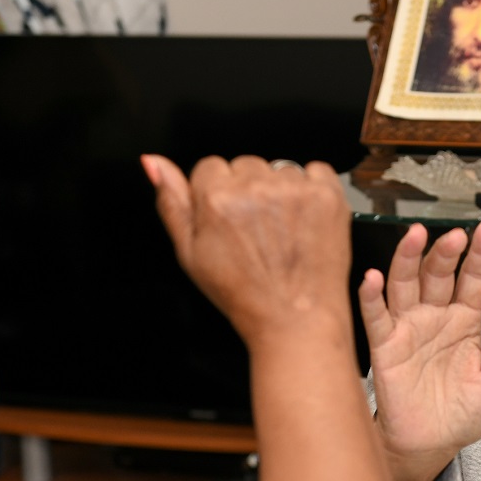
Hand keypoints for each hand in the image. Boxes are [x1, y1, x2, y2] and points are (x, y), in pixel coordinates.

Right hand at [144, 154, 350, 346]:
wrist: (295, 318)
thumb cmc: (243, 293)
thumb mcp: (190, 255)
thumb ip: (171, 203)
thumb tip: (153, 162)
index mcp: (217, 198)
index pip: (210, 167)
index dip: (217, 196)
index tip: (229, 221)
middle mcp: (255, 188)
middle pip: (245, 165)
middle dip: (248, 191)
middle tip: (256, 232)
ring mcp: (294, 189)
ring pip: (279, 168)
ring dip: (280, 192)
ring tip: (281, 232)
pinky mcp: (327, 195)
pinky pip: (315, 170)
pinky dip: (312, 190)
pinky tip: (304, 222)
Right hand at [359, 218, 480, 480]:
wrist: (431, 445)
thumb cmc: (462, 414)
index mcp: (465, 322)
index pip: (474, 280)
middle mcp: (435, 318)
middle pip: (438, 274)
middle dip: (446, 253)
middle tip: (455, 236)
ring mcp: (409, 330)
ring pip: (405, 285)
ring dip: (408, 259)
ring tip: (416, 237)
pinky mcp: (385, 348)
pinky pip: (376, 318)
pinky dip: (371, 297)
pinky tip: (372, 278)